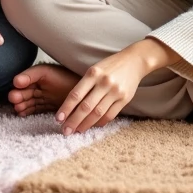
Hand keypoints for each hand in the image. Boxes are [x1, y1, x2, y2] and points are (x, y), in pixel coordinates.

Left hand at [56, 38, 180, 134]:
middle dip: (74, 121)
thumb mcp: (94, 69)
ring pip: (98, 113)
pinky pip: (110, 115)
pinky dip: (100, 122)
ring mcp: (115, 91)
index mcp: (93, 73)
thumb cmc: (109, 66)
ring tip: (78, 130)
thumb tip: (70, 107)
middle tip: (65, 131)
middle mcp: (104, 82)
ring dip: (86, 124)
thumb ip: (84, 85)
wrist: (134, 61)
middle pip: (86, 107)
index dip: (66, 108)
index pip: (76, 94)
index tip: (58, 119)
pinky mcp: (125, 99)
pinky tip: (93, 125)